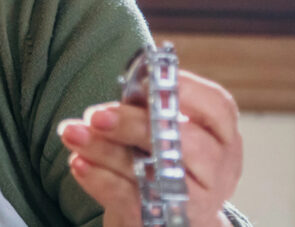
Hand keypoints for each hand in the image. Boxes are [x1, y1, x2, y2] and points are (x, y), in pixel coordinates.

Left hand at [58, 70, 242, 226]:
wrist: (167, 215)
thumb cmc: (164, 157)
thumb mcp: (165, 129)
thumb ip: (149, 108)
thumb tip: (126, 88)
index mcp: (222, 135)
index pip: (219, 108)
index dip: (185, 91)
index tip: (144, 82)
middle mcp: (217, 169)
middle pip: (185, 142)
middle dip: (135, 124)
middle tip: (96, 115)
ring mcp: (195, 199)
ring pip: (154, 171)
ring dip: (106, 150)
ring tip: (73, 133)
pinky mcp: (164, 220)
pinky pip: (131, 200)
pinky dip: (101, 180)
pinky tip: (78, 163)